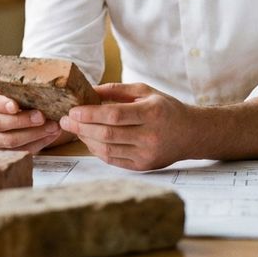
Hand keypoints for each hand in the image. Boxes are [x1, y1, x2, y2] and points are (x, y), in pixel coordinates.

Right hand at [0, 84, 69, 152]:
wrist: (18, 113)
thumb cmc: (19, 96)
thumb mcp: (17, 88)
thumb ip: (25, 86)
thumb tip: (48, 82)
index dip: (1, 104)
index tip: (15, 106)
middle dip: (22, 120)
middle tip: (41, 116)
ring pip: (10, 140)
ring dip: (34, 134)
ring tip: (53, 127)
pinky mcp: (4, 151)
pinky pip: (21, 150)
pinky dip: (39, 143)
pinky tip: (52, 134)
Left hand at [58, 82, 196, 170]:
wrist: (191, 134)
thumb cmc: (166, 109)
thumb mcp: (146, 91)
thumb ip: (117, 90)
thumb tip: (90, 90)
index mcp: (151, 113)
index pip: (114, 116)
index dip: (90, 114)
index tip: (73, 111)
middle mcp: (150, 136)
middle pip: (108, 134)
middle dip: (82, 128)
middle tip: (65, 121)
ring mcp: (146, 154)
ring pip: (108, 150)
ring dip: (86, 140)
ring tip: (75, 130)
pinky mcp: (143, 166)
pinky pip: (113, 160)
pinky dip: (97, 151)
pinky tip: (89, 141)